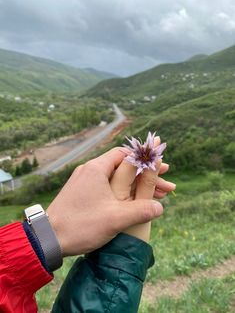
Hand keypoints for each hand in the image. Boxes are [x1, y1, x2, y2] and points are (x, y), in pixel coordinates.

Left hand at [47, 147, 162, 255]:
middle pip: (123, 167)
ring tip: (156, 196)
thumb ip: (140, 210)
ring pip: (116, 179)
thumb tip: (160, 208)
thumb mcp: (115, 219)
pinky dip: (122, 193)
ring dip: (135, 186)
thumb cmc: (81, 225)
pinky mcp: (81, 193)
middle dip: (145, 176)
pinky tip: (133, 203)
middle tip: (165, 185)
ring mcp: (84, 182)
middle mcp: (89, 170)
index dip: (145, 160)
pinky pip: (106, 187)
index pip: (125, 154)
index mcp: (96, 169)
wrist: (49, 238)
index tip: (160, 168)